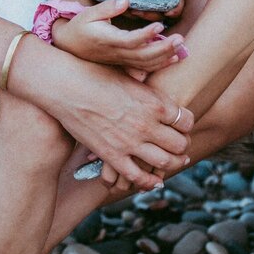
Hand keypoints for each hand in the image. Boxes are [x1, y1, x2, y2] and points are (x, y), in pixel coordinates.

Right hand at [43, 61, 192, 192]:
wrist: (67, 85)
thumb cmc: (96, 73)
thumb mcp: (130, 75)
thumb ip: (148, 87)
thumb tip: (164, 83)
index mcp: (154, 102)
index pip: (186, 121)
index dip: (187, 125)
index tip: (183, 126)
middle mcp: (147, 125)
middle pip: (180, 144)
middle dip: (184, 146)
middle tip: (182, 147)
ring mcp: (130, 143)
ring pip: (164, 162)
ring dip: (173, 164)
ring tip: (173, 162)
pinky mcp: (112, 156)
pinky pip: (138, 176)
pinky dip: (149, 181)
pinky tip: (154, 181)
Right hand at [53, 0, 186, 76]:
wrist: (69, 46)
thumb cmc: (80, 27)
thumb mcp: (88, 13)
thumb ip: (107, 7)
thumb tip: (125, 0)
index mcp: (108, 40)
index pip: (130, 41)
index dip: (146, 35)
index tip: (159, 26)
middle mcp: (116, 53)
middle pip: (143, 56)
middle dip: (163, 49)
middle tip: (180, 38)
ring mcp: (121, 60)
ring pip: (146, 64)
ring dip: (165, 57)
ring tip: (181, 46)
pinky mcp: (124, 63)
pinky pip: (144, 67)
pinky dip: (160, 64)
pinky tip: (173, 58)